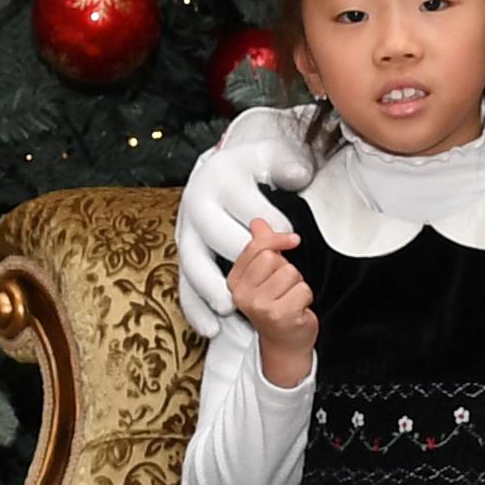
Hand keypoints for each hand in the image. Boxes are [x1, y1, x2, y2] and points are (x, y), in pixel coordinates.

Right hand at [176, 105, 320, 335]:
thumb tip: (300, 175)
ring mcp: (186, 233)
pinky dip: (195, 310)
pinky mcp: (184, 256)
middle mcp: (197, 206)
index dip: (275, 227)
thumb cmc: (251, 168)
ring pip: (194, 265)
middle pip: (221, 238)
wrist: (218, 173)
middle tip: (276, 268)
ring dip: (210, 288)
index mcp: (219, 178)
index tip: (293, 237)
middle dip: (250, 259)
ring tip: (229, 308)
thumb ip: (287, 163)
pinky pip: (183, 287)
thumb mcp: (271, 155)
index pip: (249, 207)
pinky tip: (210, 329)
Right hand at [226, 218, 317, 386]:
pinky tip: (297, 309)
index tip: (291, 240)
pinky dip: (305, 298)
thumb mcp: (265, 276)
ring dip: (297, 284)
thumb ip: (261, 248)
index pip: (255, 246)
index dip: (276, 239)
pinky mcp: (279, 315)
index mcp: (234, 282)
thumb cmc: (276, 310)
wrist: (285, 346)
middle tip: (283, 287)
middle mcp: (242, 295)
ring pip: (290, 272)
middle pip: (272, 257)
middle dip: (286, 268)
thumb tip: (259, 222)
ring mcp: (259, 306)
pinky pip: (302, 289)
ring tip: (290, 299)